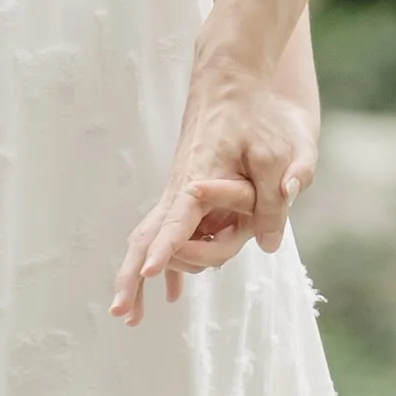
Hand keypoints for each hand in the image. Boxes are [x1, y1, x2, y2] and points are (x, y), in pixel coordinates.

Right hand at [110, 66, 316, 323]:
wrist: (230, 80)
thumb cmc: (255, 116)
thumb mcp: (275, 154)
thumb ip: (273, 199)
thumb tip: (268, 245)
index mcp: (197, 181)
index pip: (175, 221)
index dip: (164, 248)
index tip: (147, 272)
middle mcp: (179, 189)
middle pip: (145, 237)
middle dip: (130, 276)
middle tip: (121, 312)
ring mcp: (178, 191)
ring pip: (148, 236)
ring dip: (136, 273)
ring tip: (130, 315)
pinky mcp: (184, 191)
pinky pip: (165, 231)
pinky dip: (161, 260)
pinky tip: (168, 294)